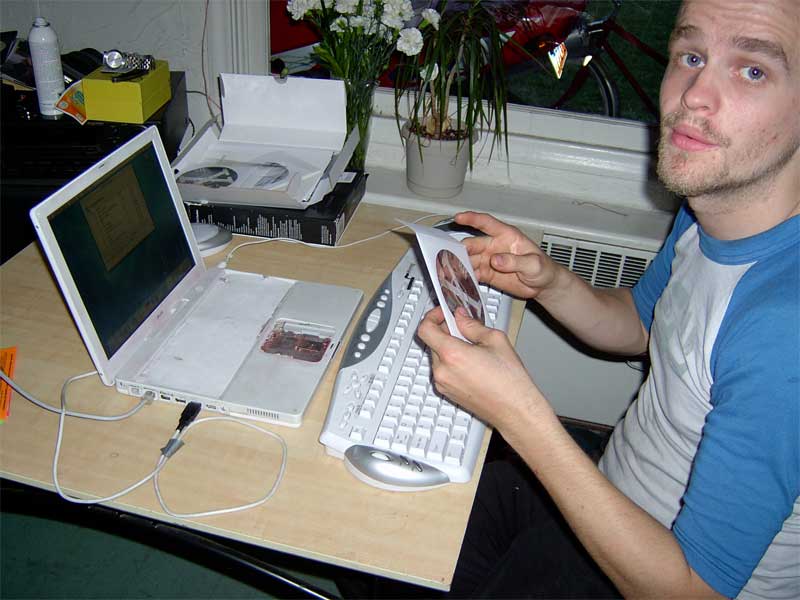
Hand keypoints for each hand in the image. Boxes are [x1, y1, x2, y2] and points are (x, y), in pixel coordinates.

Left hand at [417, 306, 550, 432]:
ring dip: (449, 347)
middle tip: (464, 327)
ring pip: (437, 356)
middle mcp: (442, 371)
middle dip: (445, 330)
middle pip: (432, 341)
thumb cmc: (510, 381)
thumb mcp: (495, 340)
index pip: (425, 329)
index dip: (432, 316)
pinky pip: (442, 370)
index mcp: (452, 355)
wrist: (515, 410)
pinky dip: (452, 361)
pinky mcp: (447, 392)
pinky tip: (472, 362)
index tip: (444, 312)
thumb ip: (472, 325)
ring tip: (473, 347)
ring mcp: (443, 384)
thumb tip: (461, 317)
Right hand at [455, 211, 560, 300]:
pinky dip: (465, 277)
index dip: (472, 219)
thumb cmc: (543, 269)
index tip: (459, 217)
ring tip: (453, 271)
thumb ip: (516, 261)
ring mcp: (489, 260)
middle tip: (454, 257)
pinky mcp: (487, 274)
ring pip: (470, 260)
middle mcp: (495, 246)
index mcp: (507, 236)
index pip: (487, 223)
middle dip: (462, 249)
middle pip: (473, 244)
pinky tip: (461, 280)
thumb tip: (496, 259)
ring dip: (461, 265)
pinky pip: (472, 274)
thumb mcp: (534, 264)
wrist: (544, 285)